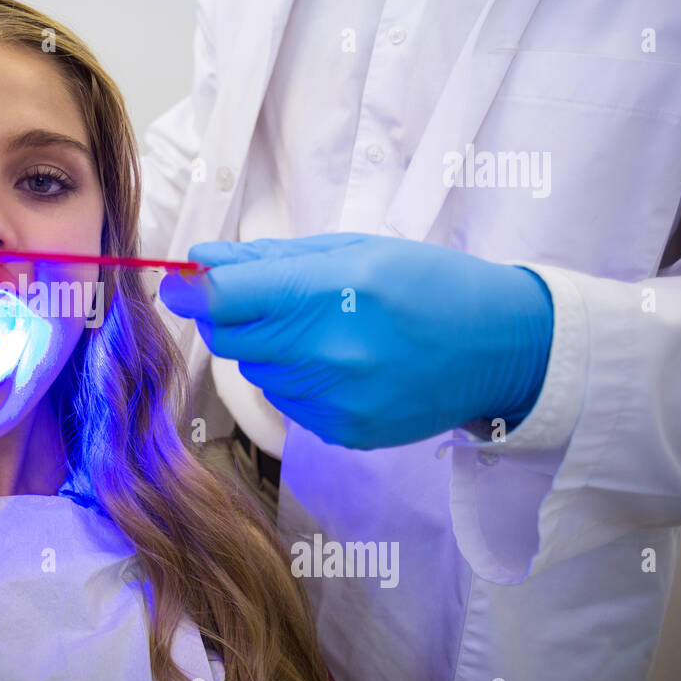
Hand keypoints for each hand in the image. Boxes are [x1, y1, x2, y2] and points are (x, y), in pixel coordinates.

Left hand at [159, 233, 552, 448]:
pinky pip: (285, 401)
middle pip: (230, 337)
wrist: (501, 348)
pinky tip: (340, 362)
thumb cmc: (427, 284)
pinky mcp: (341, 432)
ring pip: (255, 370)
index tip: (179, 283)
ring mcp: (335, 399)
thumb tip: (199, 262)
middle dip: (229, 314)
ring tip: (323, 329)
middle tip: (262, 296)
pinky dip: (295, 379)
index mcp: (334, 291)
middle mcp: (330, 351)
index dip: (191, 290)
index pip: (226, 298)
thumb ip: (269, 259)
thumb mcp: (353, 249)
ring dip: (267, 347)